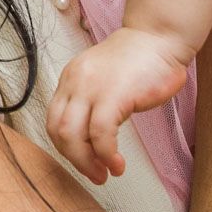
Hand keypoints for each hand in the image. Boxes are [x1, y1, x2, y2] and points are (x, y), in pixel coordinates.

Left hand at [47, 28, 190, 184]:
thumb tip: (93, 137)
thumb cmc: (140, 60)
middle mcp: (74, 82)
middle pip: (57, 131)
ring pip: (72, 135)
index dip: (65, 147)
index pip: (53, 120)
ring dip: (86, 162)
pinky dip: (106, 155)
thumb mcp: (104, 78)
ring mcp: (91, 88)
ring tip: (105, 173)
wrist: (158, 37)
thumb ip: (93, 101)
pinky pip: (100, 134)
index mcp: (70, 79)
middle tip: (94, 174)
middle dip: (74, 159)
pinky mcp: (113, 95)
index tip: (83, 160)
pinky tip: (117, 164)